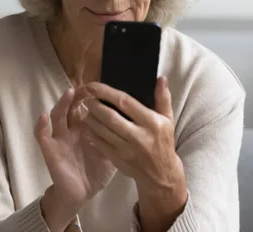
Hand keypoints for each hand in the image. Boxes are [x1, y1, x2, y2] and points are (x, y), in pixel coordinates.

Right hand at [35, 88, 116, 209]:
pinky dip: (41, 125)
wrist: (82, 193)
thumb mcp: (112, 151)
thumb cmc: (97, 171)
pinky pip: (42, 136)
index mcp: (87, 127)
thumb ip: (119, 136)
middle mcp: (72, 129)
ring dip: (62, 103)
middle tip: (87, 86)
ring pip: (57, 115)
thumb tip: (137, 122)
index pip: (88, 106)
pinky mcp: (50, 149)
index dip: (92, 96)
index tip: (102, 86)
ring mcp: (60, 137)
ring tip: (70, 93)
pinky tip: (43, 116)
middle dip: (78, 95)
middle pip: (72, 106)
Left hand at [82, 77, 187, 230]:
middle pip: (110, 116)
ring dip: (91, 118)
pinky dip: (92, 133)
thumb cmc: (163, 142)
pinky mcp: (118, 160)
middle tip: (87, 97)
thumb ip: (163, 98)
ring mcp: (127, 149)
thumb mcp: (168, 120)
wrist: (160, 175)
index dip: (107, 92)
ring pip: (103, 130)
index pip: (125, 102)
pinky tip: (88, 126)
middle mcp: (139, 136)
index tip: (94, 86)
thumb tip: (161, 78)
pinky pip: (100, 144)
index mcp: (152, 123)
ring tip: (85, 110)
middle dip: (95, 105)